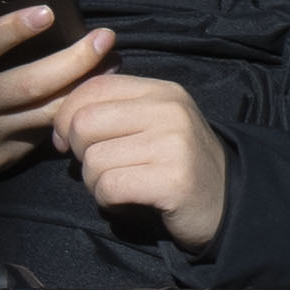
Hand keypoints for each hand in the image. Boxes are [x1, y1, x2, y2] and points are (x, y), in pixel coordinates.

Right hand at [0, 0, 118, 176]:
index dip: (13, 29)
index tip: (48, 12)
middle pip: (29, 85)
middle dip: (74, 60)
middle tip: (105, 37)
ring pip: (44, 113)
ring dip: (84, 88)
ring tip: (111, 62)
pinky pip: (43, 134)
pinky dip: (71, 113)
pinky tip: (92, 95)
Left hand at [52, 71, 233, 249]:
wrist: (229, 202)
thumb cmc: (178, 164)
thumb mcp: (153, 123)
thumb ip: (114, 110)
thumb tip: (60, 122)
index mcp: (162, 91)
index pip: (93, 87)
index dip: (67, 116)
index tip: (72, 142)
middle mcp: (169, 111)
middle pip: (84, 123)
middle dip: (78, 152)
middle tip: (99, 168)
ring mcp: (174, 144)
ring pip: (93, 160)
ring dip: (95, 183)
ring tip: (120, 186)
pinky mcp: (172, 180)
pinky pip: (109, 187)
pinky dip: (108, 201)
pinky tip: (127, 201)